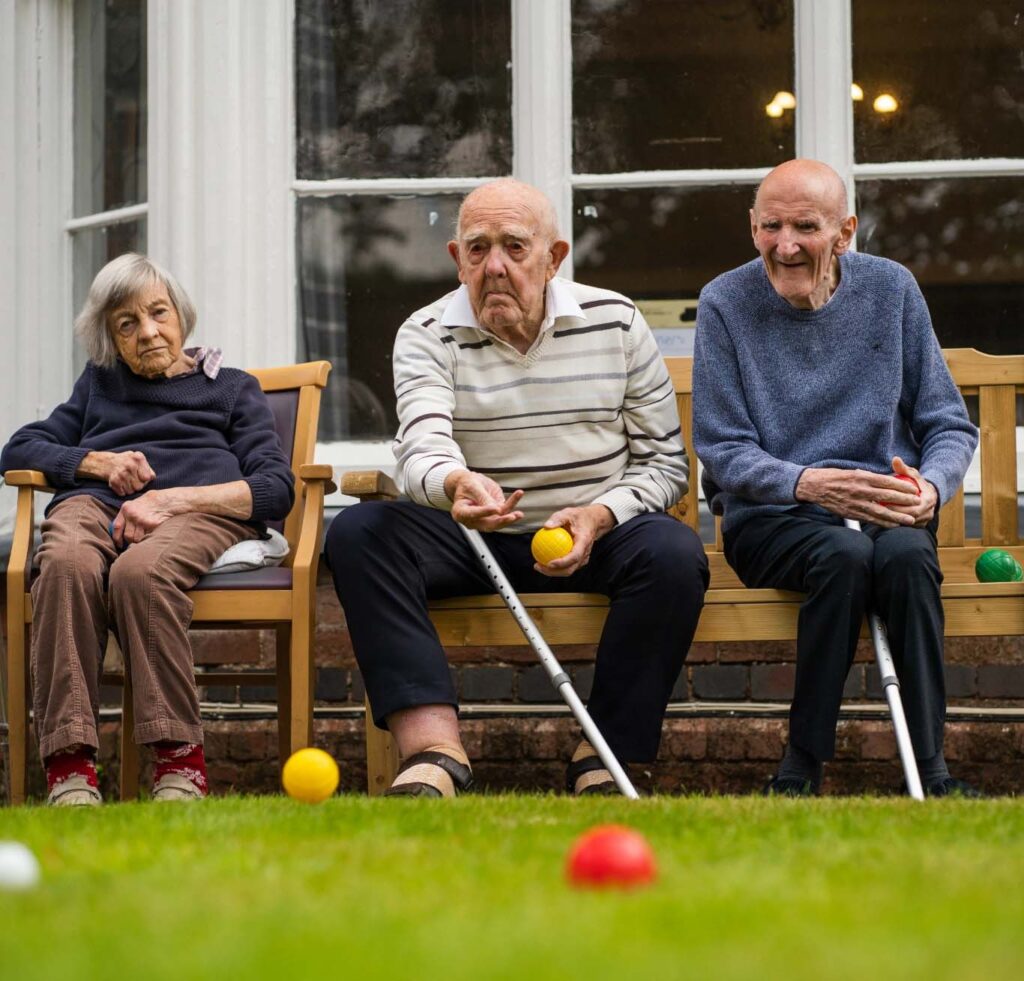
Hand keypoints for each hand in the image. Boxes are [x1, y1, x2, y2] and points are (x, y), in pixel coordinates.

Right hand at [78, 450, 154, 495]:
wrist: (107, 462)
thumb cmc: (128, 462)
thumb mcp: (139, 460)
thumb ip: (148, 469)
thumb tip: (152, 478)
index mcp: (138, 458)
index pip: (147, 477)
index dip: (145, 479)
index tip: (141, 477)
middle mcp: (129, 465)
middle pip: (140, 486)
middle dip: (138, 485)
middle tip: (133, 481)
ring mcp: (121, 473)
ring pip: (132, 491)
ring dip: (130, 489)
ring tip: (127, 482)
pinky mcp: (114, 481)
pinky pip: (123, 493)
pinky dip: (123, 491)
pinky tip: (121, 484)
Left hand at [111, 489, 182, 546]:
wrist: (167, 500)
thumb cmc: (151, 502)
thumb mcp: (135, 504)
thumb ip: (127, 515)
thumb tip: (120, 530)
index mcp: (126, 509)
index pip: (117, 527)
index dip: (117, 538)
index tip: (120, 544)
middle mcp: (132, 515)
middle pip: (128, 535)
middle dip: (132, 540)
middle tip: (137, 540)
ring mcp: (143, 520)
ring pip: (137, 538)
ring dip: (141, 541)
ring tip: (146, 537)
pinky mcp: (153, 525)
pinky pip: (148, 537)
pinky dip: (149, 538)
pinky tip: (153, 535)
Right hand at [444, 469, 523, 530]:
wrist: (470, 482)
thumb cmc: (467, 483)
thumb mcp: (472, 486)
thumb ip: (482, 498)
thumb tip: (497, 510)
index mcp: (460, 513)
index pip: (472, 514)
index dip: (484, 512)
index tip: (495, 509)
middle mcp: (472, 520)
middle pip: (487, 524)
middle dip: (501, 521)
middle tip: (511, 517)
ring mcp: (484, 519)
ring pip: (498, 520)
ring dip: (510, 517)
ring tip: (519, 514)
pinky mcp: (494, 514)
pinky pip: (505, 511)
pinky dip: (512, 503)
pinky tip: (518, 494)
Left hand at [533, 504, 615, 576]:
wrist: (593, 521)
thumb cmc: (580, 517)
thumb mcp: (568, 513)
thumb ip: (557, 519)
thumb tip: (546, 526)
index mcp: (584, 542)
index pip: (574, 556)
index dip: (562, 563)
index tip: (549, 563)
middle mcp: (585, 553)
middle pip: (570, 569)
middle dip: (553, 572)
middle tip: (538, 566)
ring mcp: (582, 558)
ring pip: (568, 570)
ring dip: (553, 572)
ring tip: (538, 566)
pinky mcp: (578, 560)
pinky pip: (567, 566)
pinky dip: (556, 567)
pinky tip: (543, 562)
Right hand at [795, 466, 920, 528]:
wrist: (814, 486)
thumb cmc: (833, 477)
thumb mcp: (852, 472)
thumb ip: (868, 478)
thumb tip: (886, 481)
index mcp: (861, 477)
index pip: (887, 482)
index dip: (903, 486)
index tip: (914, 489)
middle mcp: (860, 490)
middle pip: (887, 497)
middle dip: (905, 501)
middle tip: (918, 504)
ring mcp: (855, 503)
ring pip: (881, 511)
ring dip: (897, 517)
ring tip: (911, 520)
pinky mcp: (850, 513)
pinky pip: (870, 519)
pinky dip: (883, 523)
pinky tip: (893, 525)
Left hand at [883, 456, 938, 526]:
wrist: (928, 494)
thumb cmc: (915, 482)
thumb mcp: (911, 474)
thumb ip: (903, 468)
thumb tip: (895, 459)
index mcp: (928, 501)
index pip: (912, 506)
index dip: (897, 505)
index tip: (882, 501)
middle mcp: (928, 513)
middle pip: (908, 517)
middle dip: (893, 514)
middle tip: (877, 509)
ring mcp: (924, 521)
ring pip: (906, 523)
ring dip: (892, 520)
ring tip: (876, 514)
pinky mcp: (918, 526)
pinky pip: (905, 526)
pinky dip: (894, 523)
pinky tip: (880, 519)